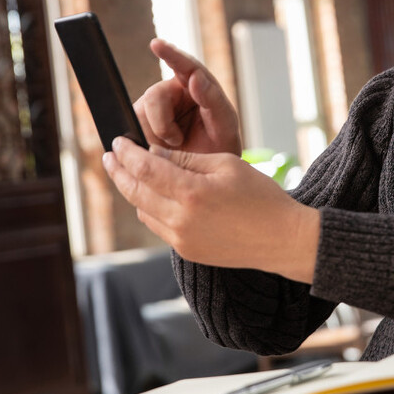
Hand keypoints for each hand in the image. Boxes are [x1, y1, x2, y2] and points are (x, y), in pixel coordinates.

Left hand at [103, 137, 318, 283]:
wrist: (282, 239)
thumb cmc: (260, 197)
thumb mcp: (226, 164)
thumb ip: (187, 159)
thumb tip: (155, 154)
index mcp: (191, 193)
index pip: (144, 168)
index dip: (127, 153)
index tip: (118, 142)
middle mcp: (181, 220)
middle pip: (135, 192)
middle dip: (119, 172)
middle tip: (110, 156)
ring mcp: (181, 239)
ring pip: (143, 211)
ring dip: (134, 190)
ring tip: (131, 173)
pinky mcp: (187, 251)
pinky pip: (158, 226)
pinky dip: (150, 208)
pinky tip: (155, 195)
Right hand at [134, 39, 241, 155]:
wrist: (207, 172)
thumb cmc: (220, 144)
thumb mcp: (224, 125)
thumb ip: (213, 99)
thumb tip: (196, 76)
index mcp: (196, 84)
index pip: (184, 65)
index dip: (169, 54)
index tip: (157, 44)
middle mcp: (172, 92)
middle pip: (153, 96)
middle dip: (162, 123)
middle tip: (178, 141)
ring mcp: (153, 108)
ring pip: (140, 116)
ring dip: (157, 136)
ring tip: (176, 147)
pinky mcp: (140, 125)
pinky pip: (132, 131)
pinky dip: (146, 144)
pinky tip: (160, 149)